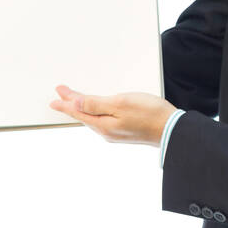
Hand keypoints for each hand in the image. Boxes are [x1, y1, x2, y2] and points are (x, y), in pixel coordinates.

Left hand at [48, 85, 177, 145]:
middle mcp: (107, 132)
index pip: (78, 112)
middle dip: (72, 105)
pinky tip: (95, 109)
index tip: (55, 96)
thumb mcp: (119, 104)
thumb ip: (96, 104)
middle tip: (60, 95)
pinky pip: (102, 120)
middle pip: (84, 116)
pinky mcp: (125, 130)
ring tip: (73, 101)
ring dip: (82, 108)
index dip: (66, 103)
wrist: (172, 129)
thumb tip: (75, 105)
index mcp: (103, 126)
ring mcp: (116, 132)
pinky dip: (94, 112)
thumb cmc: (149, 114)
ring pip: (93, 119)